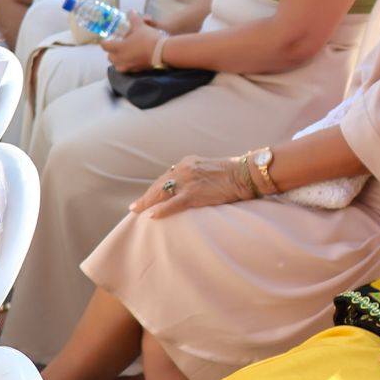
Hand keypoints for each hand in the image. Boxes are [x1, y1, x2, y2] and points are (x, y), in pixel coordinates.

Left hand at [100, 12, 162, 71]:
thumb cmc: (149, 39)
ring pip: (116, 64)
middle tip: (116, 45)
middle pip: (109, 56)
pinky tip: (131, 59)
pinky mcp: (135, 70)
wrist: (162, 52)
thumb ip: (133, 18)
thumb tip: (131, 11)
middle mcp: (120, 58)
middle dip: (111, 51)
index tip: (106, 39)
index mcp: (118, 48)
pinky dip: (126, 64)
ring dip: (117, 59)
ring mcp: (127, 66)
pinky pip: (125, 68)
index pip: (105, 46)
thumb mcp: (140, 26)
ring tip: (122, 54)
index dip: (104, 41)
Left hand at [129, 154, 251, 218]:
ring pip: (161, 193)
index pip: (167, 176)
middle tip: (135, 206)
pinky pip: (172, 204)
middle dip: (147, 196)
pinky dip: (160, 210)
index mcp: (188, 162)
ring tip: (136, 211)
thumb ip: (199, 175)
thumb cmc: (233, 173)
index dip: (157, 188)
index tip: (149, 195)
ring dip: (146, 203)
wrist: (244, 174)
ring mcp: (187, 182)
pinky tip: (150, 216)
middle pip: (160, 184)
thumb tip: (195, 186)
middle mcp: (184, 169)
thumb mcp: (211, 169)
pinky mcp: (193, 194)